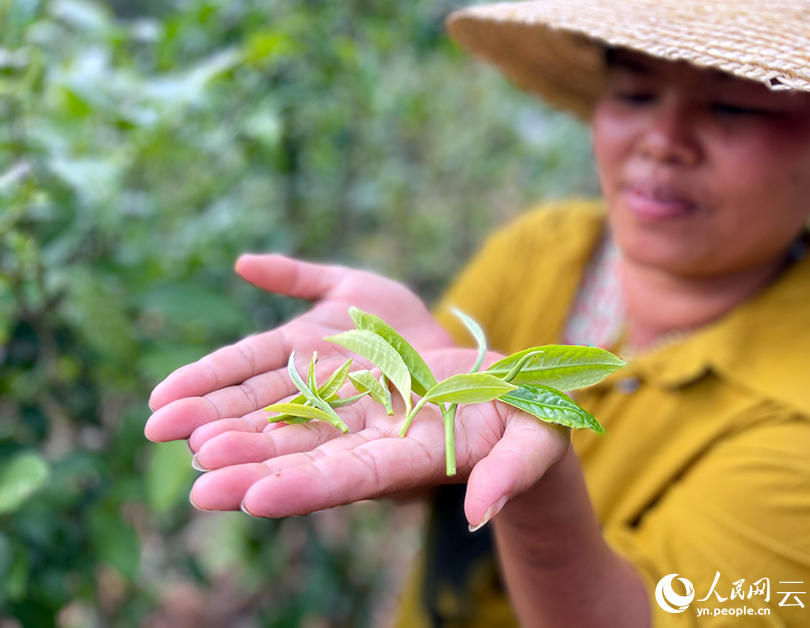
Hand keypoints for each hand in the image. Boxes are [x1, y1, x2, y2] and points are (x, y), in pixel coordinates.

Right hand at [145, 254, 452, 449]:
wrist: (458, 358)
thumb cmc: (399, 323)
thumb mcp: (351, 288)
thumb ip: (298, 278)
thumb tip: (241, 264)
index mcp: (297, 350)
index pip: (240, 365)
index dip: (201, 380)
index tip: (158, 399)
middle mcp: (309, 389)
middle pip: (253, 406)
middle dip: (209, 419)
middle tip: (160, 432)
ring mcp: (340, 417)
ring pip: (284, 436)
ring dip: (245, 451)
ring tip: (203, 464)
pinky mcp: (373, 444)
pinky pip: (334, 460)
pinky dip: (301, 475)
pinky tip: (263, 491)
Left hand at [187, 350, 571, 528]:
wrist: (511, 398)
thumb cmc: (534, 427)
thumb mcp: (534, 443)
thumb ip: (511, 474)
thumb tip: (482, 512)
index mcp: (418, 461)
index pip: (357, 479)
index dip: (308, 489)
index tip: (256, 499)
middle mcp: (377, 445)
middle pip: (309, 461)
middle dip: (255, 472)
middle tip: (198, 487)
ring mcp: (363, 416)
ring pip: (293, 427)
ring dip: (243, 435)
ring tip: (184, 439)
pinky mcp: (357, 386)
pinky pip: (303, 390)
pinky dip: (261, 395)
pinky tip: (215, 400)